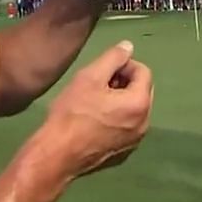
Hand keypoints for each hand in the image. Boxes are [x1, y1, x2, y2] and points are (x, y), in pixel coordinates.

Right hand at [40, 40, 153, 176]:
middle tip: (98, 84)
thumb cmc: (73, 112)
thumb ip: (113, 58)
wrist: (57, 154)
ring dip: (120, 100)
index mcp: (139, 103)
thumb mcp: (90, 77)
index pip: (143, 72)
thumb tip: (128, 47)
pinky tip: (95, 121)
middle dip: (124, 82)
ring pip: (134, 110)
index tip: (103, 70)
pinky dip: (117, 119)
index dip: (124, 64)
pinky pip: (127, 128)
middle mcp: (144, 124)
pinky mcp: (123, 154)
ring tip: (95, 102)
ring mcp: (134, 142)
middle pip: (141, 91)